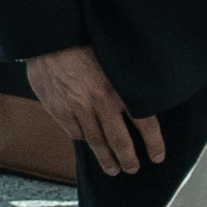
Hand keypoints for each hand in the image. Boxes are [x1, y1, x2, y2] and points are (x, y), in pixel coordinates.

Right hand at [20, 44, 161, 175]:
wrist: (50, 37)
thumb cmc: (84, 43)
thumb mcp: (114, 59)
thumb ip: (126, 82)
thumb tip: (142, 101)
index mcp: (119, 88)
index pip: (145, 124)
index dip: (154, 144)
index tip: (157, 156)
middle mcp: (100, 101)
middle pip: (119, 141)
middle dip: (128, 160)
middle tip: (133, 169)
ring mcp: (76, 107)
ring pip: (96, 141)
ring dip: (106, 158)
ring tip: (112, 169)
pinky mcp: (57, 108)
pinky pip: (74, 131)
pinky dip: (83, 139)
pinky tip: (88, 141)